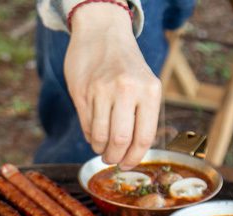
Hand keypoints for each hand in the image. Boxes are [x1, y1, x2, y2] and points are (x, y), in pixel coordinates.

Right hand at [64, 3, 160, 168]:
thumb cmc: (126, 65)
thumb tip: (132, 153)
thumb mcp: (145, 84)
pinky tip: (94, 132)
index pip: (144, 137)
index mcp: (150, 90)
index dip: (135, 158)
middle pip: (121, 140)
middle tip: (112, 160)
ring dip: (100, 148)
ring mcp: (103, 89)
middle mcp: (128, 89)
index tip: (128, 165)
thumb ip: (142, 115)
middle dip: (115, 157)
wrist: (103, 33)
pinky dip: (90, 135)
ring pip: (100, 136)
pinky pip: (87, 124)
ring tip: (102, 148)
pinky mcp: (83, 91)